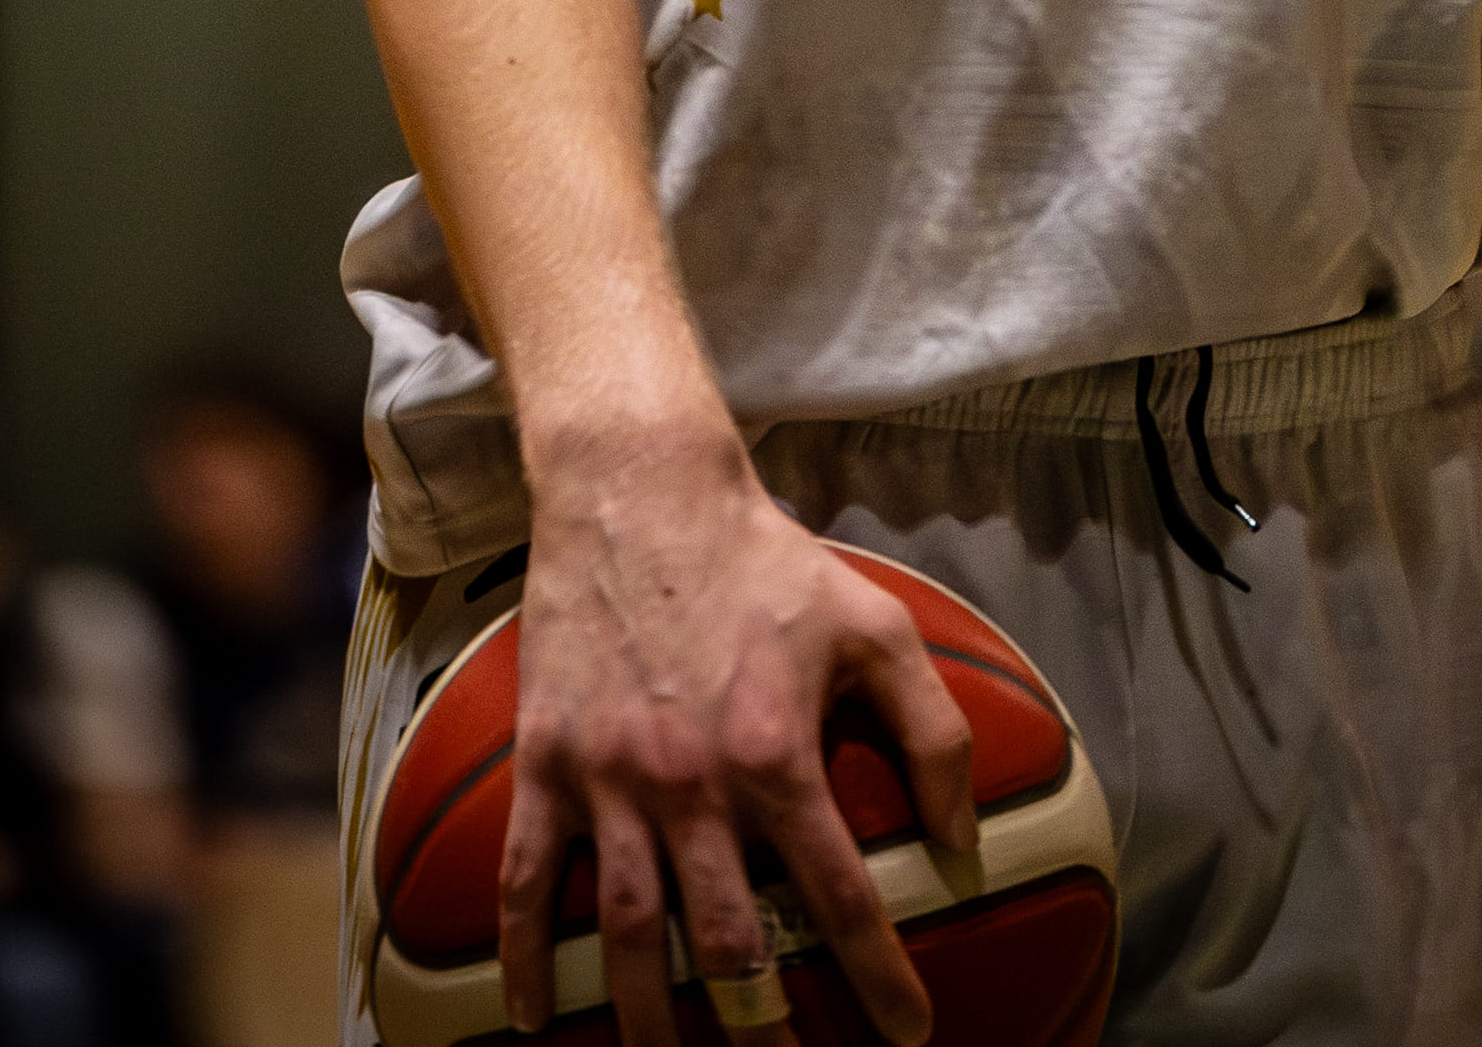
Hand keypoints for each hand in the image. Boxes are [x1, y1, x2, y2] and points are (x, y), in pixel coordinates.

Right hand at [498, 437, 976, 1046]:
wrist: (642, 489)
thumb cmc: (766, 560)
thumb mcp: (876, 623)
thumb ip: (931, 731)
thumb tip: (959, 837)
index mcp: (777, 751)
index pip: (840, 895)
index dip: (878, 976)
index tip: (907, 1034)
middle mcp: (692, 782)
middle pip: (726, 943)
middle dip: (759, 1026)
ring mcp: (611, 780)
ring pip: (625, 935)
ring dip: (649, 1020)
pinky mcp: (548, 764)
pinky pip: (525, 882)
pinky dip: (522, 958)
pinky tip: (530, 1018)